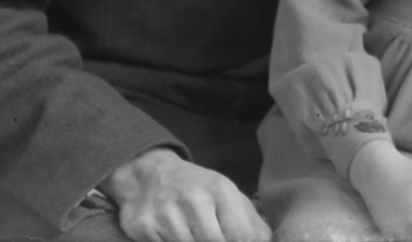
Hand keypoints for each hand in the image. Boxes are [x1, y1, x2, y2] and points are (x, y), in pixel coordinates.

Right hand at [102, 148, 269, 241]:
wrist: (149, 175)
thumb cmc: (197, 190)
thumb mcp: (227, 196)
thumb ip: (249, 222)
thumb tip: (268, 241)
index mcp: (221, 192)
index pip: (242, 234)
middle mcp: (195, 201)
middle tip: (216, 237)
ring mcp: (167, 215)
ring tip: (196, 235)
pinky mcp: (144, 228)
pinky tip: (175, 237)